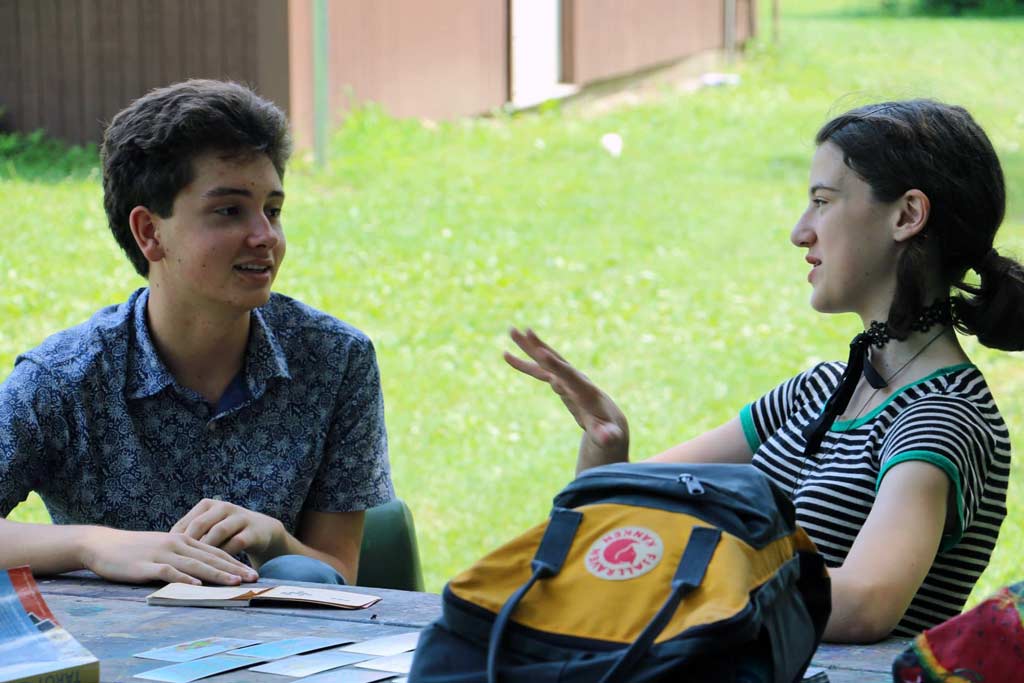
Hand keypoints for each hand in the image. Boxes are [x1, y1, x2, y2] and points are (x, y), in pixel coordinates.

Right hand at [79, 527, 257, 584]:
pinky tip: (197, 586)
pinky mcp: (147, 565)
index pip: (215, 551)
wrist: (102, 544)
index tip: (251, 573)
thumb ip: (182, 555)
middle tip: (253, 579)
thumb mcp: (163, 547)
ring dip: (217, 574)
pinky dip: (185, 579)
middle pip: (211, 557)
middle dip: (234, 569)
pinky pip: (170, 572)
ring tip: (234, 583)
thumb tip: (201, 569)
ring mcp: (163, 554)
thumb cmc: (134, 549)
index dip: (235, 562)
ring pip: (196, 565)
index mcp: (183, 540)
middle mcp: (177, 544)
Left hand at [170, 499, 285, 564]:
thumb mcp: (209, 529)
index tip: (161, 561)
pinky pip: (237, 543)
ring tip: (195, 568)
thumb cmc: (227, 533)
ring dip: (207, 551)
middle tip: (173, 565)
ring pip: (219, 533)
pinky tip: (218, 571)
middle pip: (200, 525)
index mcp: (207, 506)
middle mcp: (222, 507)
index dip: (172, 543)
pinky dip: (226, 557)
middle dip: (187, 546)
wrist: (262, 530)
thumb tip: (160, 555)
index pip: (185, 524)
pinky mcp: (252, 530)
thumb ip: (190, 537)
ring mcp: (238, 517)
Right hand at [504, 327, 628, 465]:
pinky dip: (524, 364)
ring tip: (512, 331)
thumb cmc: (610, 432)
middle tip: (524, 330)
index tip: (542, 353)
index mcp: (587, 392)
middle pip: (556, 360)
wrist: (609, 423)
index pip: (570, 376)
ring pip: (545, 361)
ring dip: (529, 347)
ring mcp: (567, 380)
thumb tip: (608, 439)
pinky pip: (539, 371)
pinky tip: (508, 357)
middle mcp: (577, 380)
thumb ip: (608, 436)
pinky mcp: (560, 382)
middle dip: (540, 346)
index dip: (556, 366)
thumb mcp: (610, 437)